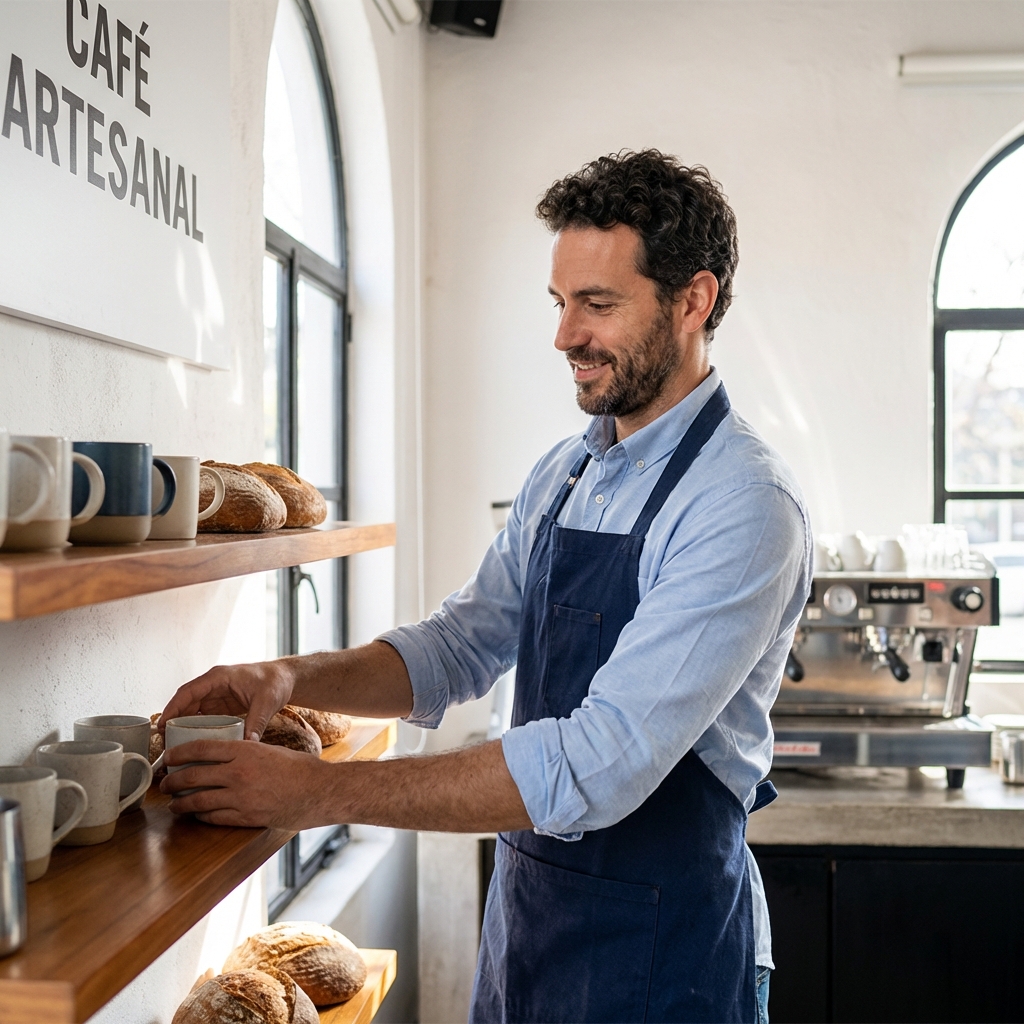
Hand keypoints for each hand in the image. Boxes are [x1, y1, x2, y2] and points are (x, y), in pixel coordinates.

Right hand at [159, 660, 294, 740]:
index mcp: (219, 677)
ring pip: (191, 710)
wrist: (286, 679)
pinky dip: (194, 728)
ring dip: (181, 725)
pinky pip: (202, 717)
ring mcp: (216, 695)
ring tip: (173, 746)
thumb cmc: (275, 682)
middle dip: (172, 720)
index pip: (188, 692)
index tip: (162, 725)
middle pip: (185, 702)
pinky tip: (191, 743)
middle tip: (164, 742)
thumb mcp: (266, 701)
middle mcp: (213, 685)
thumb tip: (248, 744)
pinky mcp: (221, 705)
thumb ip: (256, 722)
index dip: (172, 708)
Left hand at [160, 739, 333, 828]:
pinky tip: (196, 815)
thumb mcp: (269, 750)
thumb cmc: (299, 768)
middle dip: (173, 781)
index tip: (168, 757)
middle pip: (193, 776)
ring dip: (181, 803)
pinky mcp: (246, 817)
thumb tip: (223, 757)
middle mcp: (238, 773)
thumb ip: (245, 753)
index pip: (201, 748)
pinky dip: (200, 817)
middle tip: (164, 784)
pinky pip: (214, 818)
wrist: (319, 791)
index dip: (179, 753)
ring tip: (173, 804)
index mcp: (245, 750)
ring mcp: (240, 798)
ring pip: (198, 801)